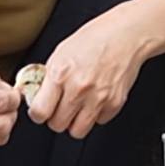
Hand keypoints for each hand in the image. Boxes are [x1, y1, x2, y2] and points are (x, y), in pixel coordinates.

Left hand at [26, 13, 146, 139]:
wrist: (126, 34)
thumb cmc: (95, 38)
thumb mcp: (61, 52)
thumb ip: (49, 77)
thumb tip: (38, 96)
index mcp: (60, 73)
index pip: (39, 112)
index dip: (38, 113)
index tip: (40, 110)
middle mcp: (78, 89)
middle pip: (57, 125)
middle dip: (56, 118)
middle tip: (60, 106)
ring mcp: (98, 98)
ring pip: (77, 131)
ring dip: (75, 121)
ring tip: (77, 107)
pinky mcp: (114, 103)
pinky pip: (98, 122)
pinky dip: (95, 114)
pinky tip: (95, 98)